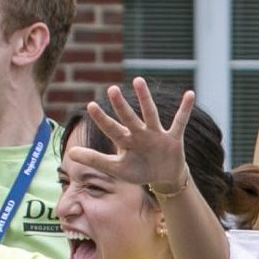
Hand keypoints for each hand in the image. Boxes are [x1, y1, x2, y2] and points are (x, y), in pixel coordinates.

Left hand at [75, 79, 197, 195]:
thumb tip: (69, 153)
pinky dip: (185, 109)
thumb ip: (95, 159)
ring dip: (145, 98)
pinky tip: (189, 94)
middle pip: (128, 118)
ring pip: (150, 113)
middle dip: (121, 105)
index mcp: (125, 140)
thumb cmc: (139, 170)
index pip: (111, 128)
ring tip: (138, 80)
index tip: (91, 105)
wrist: (163, 177)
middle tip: (112, 89)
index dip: (102, 119)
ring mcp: (156, 134)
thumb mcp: (116, 168)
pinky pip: (180, 121)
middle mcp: (139, 133)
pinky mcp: (173, 138)